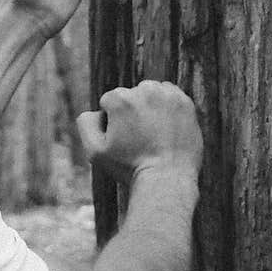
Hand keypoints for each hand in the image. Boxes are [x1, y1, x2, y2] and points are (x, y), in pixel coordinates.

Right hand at [76, 80, 203, 183]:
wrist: (167, 180)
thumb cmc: (129, 168)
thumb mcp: (95, 151)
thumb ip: (85, 123)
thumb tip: (96, 110)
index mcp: (121, 99)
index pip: (109, 102)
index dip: (112, 124)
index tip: (123, 142)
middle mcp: (145, 90)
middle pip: (131, 95)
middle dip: (131, 112)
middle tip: (139, 140)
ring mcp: (168, 96)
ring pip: (151, 94)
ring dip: (149, 108)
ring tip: (152, 135)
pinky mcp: (186, 103)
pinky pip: (170, 98)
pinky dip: (167, 110)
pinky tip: (166, 130)